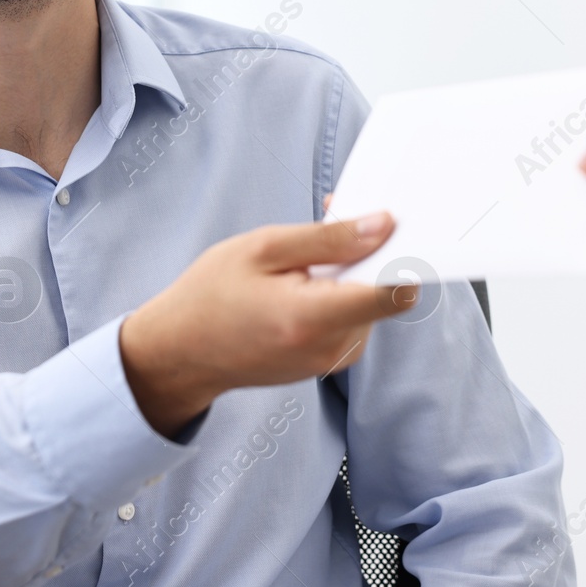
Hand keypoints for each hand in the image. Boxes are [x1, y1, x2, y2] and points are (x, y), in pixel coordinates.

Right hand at [119, 211, 405, 435]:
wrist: (180, 351)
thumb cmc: (212, 295)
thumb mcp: (264, 248)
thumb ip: (329, 238)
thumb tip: (384, 225)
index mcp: (314, 318)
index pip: (393, 291)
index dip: (405, 254)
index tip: (399, 224)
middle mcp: (331, 348)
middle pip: (383, 292)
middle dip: (367, 254)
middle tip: (331, 223)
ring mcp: (331, 361)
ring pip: (368, 304)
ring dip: (349, 274)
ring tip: (301, 261)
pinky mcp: (327, 363)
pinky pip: (352, 319)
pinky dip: (338, 295)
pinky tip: (303, 283)